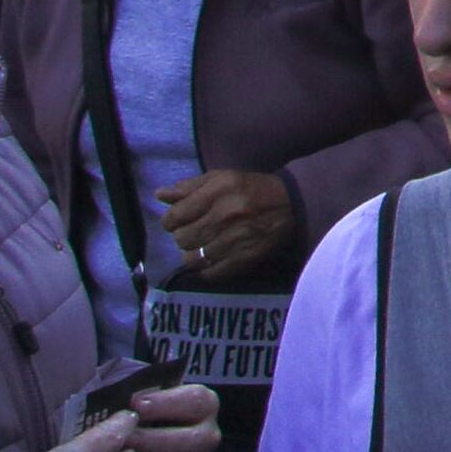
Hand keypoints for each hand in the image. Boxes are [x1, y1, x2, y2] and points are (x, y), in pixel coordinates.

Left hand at [107, 382, 222, 451]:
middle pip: (194, 441)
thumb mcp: (136, 398)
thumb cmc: (133, 416)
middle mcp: (208, 436)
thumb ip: (139, 394)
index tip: (135, 405)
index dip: (167, 403)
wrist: (127, 447)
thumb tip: (131, 400)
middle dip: (154, 441)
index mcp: (203, 405)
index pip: (198, 400)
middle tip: (125, 441)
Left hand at [154, 165, 295, 280]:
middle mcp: (225, 215)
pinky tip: (214, 258)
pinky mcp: (244, 259)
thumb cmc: (250, 188)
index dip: (171, 221)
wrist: (292, 203)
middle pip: (182, 239)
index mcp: (218, 191)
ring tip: (204, 246)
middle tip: (195, 231)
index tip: (178, 220)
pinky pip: (210, 273)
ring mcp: (235, 240)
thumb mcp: (221, 178)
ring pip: (193, 259)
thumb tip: (159, 195)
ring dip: (194, 254)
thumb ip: (189, 187)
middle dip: (184, 236)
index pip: (176, 216)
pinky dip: (207, 268)